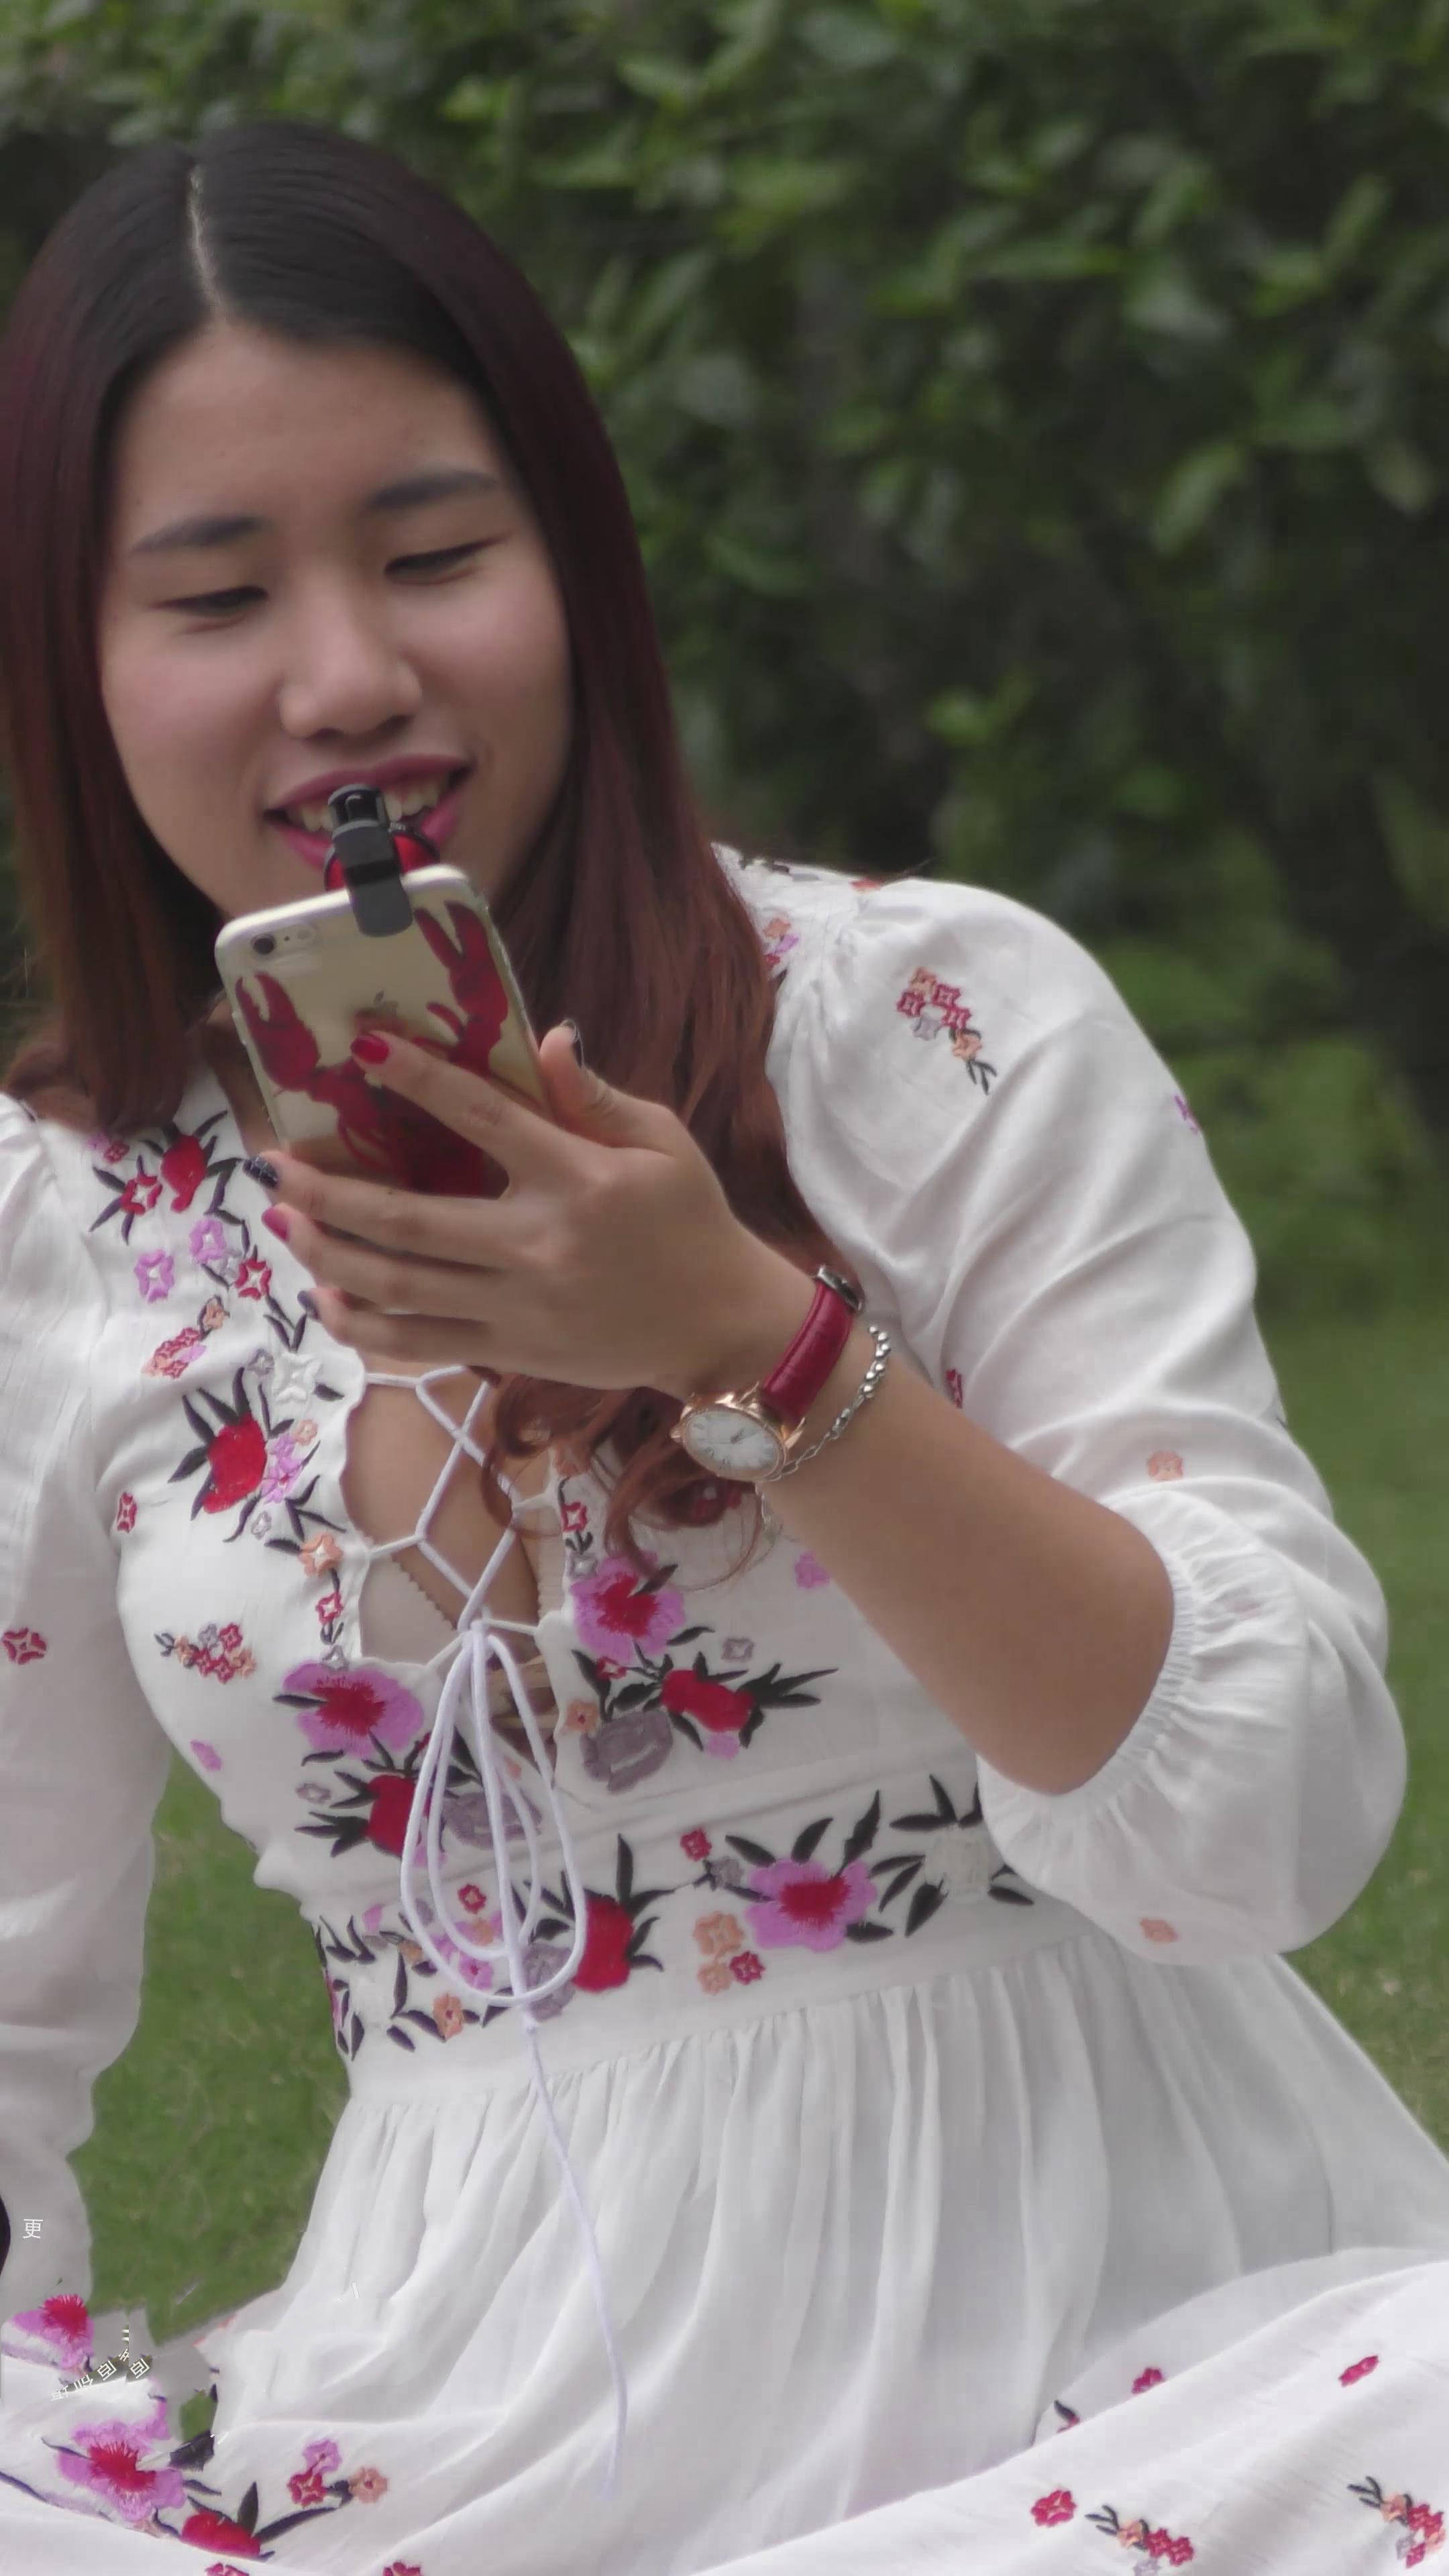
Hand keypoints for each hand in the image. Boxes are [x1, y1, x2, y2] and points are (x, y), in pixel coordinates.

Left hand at [261, 1024, 812, 1398]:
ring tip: (284, 1224)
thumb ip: (596, 1096)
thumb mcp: (665, 1144)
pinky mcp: (509, 1353)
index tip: (362, 1045)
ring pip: (398, 1286)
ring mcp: (516, 1309)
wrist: (720, 1329)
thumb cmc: (692, 1223)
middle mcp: (537, 1246)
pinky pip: (418, 1344)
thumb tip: (547, 1037)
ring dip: (328, 1255)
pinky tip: (328, 1298)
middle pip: (409, 1220)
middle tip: (276, 1166)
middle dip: (331, 1193)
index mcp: (578, 1181)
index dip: (418, 1078)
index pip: (483, 1117)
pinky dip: (364, 1326)